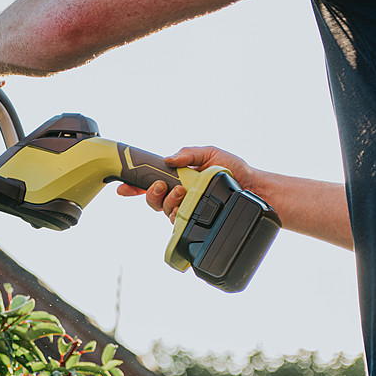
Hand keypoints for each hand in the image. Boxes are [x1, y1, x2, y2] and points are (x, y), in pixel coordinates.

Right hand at [117, 146, 255, 223]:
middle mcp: (178, 195)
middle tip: (161, 185)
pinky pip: (178, 222)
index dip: (134, 187)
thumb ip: (188, 153)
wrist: (252, 187)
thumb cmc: (232, 169)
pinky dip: (178, 213)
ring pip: (164, 211)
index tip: (122, 188)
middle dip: (151, 193)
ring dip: (168, 201)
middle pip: (152, 200)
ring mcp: (185, 209)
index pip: (150, 183)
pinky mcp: (193, 221)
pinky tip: (186, 207)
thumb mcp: (209, 153)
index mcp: (177, 178)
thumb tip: (168, 159)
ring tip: (181, 192)